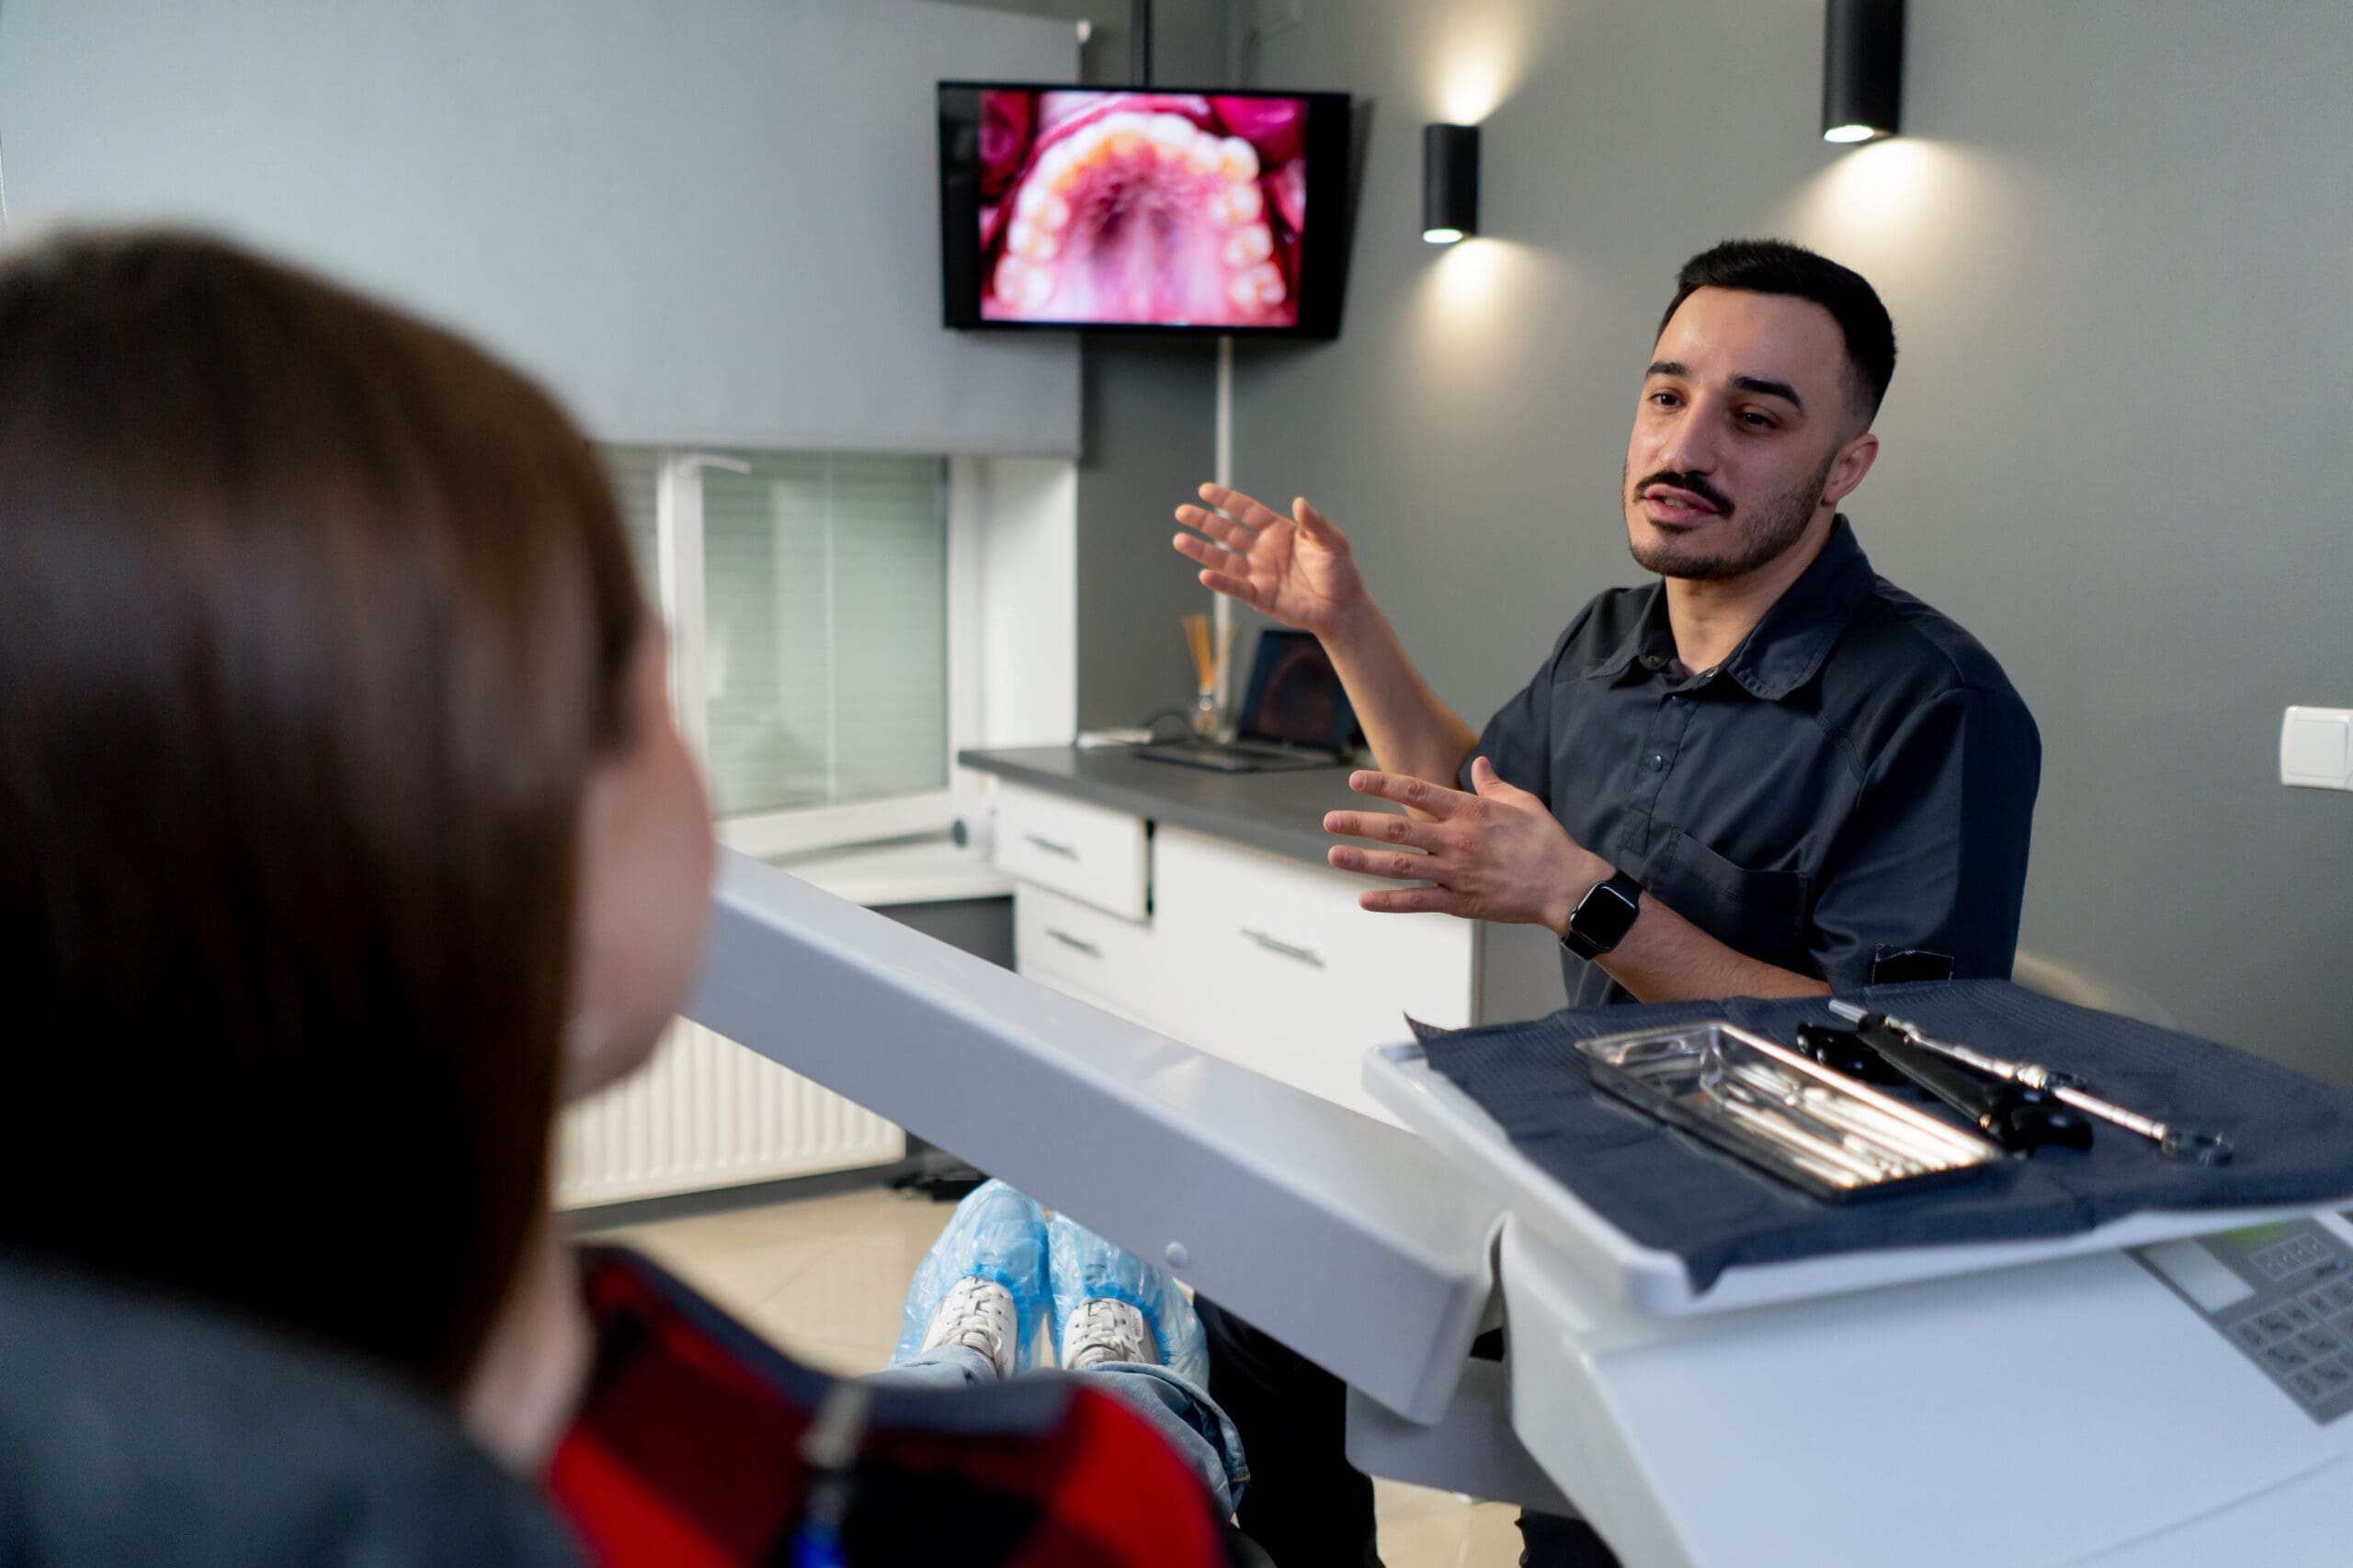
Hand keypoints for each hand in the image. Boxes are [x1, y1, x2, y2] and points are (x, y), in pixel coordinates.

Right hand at [1172, 483, 1366, 638]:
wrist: (1342, 608)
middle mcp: (1263, 550)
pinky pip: (1235, 587)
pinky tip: (1204, 574)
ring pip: (1224, 559)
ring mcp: (1259, 573)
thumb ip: (1314, 523)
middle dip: (1204, 522)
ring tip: (1178, 539)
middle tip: (1181, 512)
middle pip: (1227, 532)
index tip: (1205, 490)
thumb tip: (1299, 502)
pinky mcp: (1260, 596)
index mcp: (1278, 532)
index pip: (1246, 512)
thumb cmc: (1339, 572)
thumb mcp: (1331, 542)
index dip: (1226, 500)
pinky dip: (1220, 582)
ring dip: (1201, 550)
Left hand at [1323, 758, 1609, 931]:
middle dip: (1360, 823)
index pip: (1416, 791)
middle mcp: (1456, 839)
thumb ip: (1493, 783)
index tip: (1354, 780)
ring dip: (1363, 860)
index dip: (1382, 784)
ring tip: (1333, 855)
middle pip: (1398, 828)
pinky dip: (1390, 902)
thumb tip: (1479, 762)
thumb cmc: (1546, 840)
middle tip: (1329, 821)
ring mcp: (1455, 872)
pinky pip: (1418, 902)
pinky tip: (1364, 899)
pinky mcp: (1460, 902)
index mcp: (1469, 811)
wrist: (1565, 886)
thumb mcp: (1521, 801)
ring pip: (1400, 864)